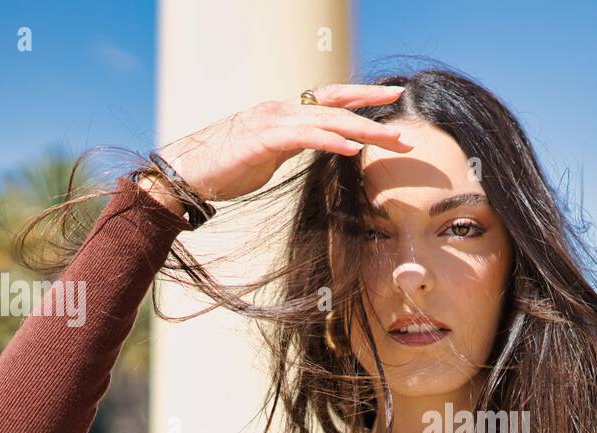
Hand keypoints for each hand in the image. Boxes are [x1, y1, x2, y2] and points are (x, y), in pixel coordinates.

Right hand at [150, 83, 413, 203]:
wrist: (190, 173)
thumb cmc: (228, 167)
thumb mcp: (271, 154)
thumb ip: (295, 145)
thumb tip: (319, 147)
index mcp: (286, 113)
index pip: (331, 100)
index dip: (362, 97)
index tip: (392, 99)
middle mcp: (282, 110)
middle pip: (337, 106)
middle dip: (374, 113)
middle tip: (406, 127)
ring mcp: (272, 121)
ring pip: (328, 121)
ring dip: (364, 130)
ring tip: (393, 141)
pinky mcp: (263, 139)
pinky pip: (305, 138)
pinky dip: (332, 141)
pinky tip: (353, 149)